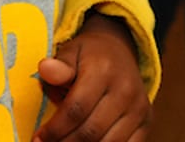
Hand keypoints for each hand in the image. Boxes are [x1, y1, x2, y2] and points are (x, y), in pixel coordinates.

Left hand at [32, 14, 150, 141]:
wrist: (120, 51)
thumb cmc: (89, 55)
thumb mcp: (72, 51)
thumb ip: (60, 65)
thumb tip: (45, 68)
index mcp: (104, 70)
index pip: (76, 109)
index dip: (55, 129)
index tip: (38, 138)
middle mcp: (126, 90)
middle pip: (91, 131)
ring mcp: (139, 107)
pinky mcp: (147, 121)